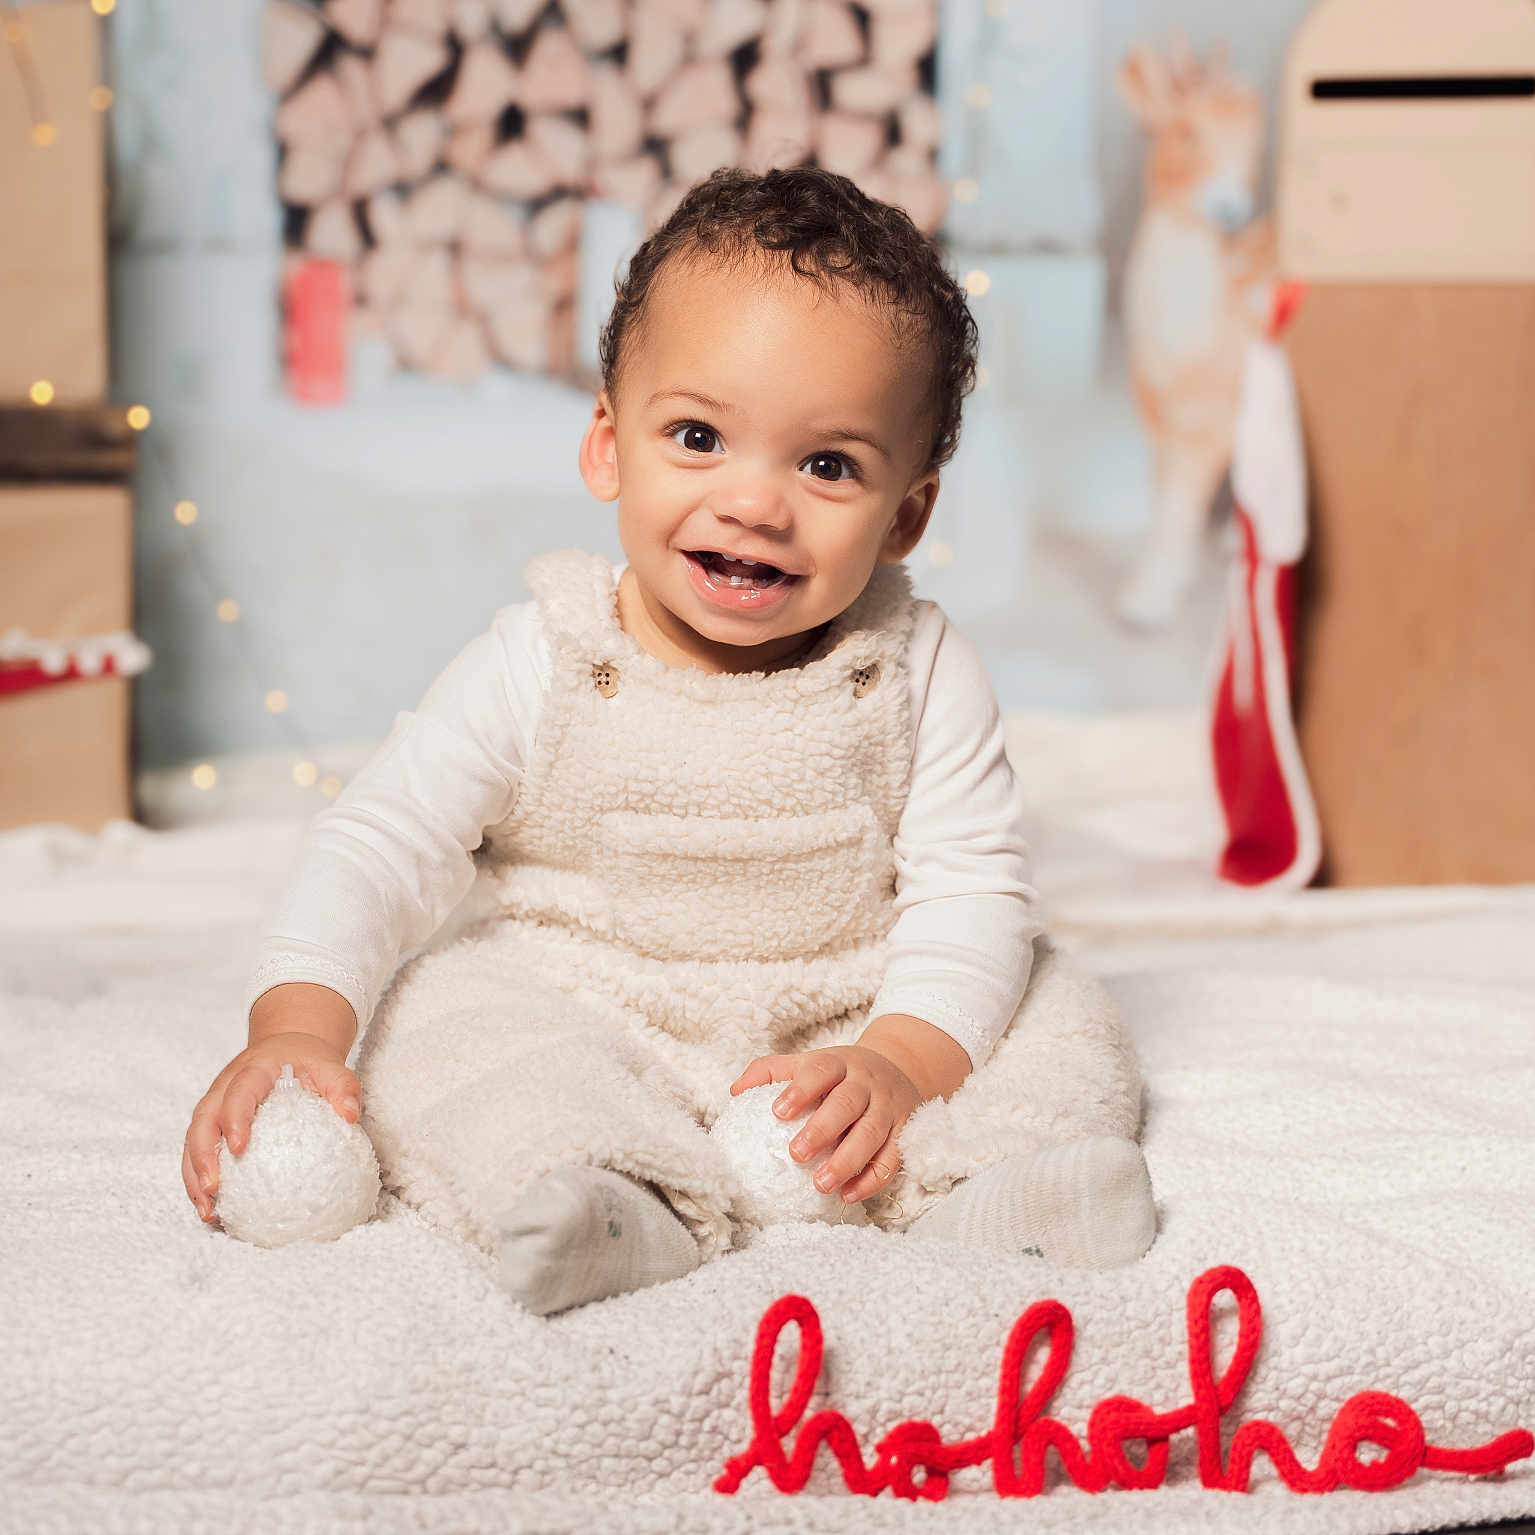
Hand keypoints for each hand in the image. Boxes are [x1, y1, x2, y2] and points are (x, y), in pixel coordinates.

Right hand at [182, 1033, 360, 1224]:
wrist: (288, 1049)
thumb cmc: (308, 1062)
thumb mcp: (330, 1066)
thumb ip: (343, 1087)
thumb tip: (351, 1115)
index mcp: (252, 1071)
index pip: (238, 1093)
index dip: (234, 1118)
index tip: (240, 1148)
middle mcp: (224, 1088)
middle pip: (203, 1121)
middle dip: (202, 1156)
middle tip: (213, 1189)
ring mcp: (214, 1106)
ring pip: (194, 1140)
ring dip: (195, 1176)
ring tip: (208, 1211)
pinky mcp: (212, 1124)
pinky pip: (198, 1153)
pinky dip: (200, 1180)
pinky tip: (214, 1209)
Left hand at [728, 1046, 920, 1204]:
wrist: (898, 1068)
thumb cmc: (840, 1073)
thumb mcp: (810, 1062)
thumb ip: (771, 1071)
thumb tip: (735, 1091)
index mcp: (839, 1063)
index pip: (821, 1070)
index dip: (801, 1089)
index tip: (778, 1112)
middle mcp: (866, 1083)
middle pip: (847, 1103)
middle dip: (822, 1129)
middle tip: (796, 1154)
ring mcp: (889, 1107)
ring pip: (872, 1134)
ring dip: (846, 1161)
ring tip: (820, 1184)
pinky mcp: (904, 1131)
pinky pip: (891, 1159)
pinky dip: (871, 1180)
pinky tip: (848, 1195)